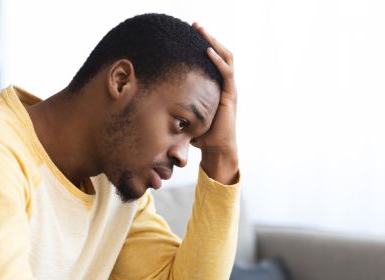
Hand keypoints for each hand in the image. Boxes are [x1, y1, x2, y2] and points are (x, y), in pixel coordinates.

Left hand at [192, 22, 238, 184]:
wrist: (216, 149)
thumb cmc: (201, 136)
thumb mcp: (186, 116)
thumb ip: (176, 108)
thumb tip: (153, 105)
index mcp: (216, 86)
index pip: (212, 60)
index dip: (202, 45)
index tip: (188, 35)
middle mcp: (224, 84)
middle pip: (220, 53)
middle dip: (208, 37)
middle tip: (195, 25)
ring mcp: (229, 88)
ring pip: (226, 58)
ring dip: (213, 42)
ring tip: (201, 31)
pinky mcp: (231, 95)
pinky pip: (226, 72)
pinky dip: (218, 60)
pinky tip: (207, 50)